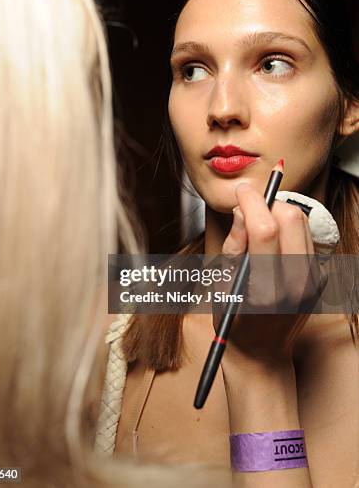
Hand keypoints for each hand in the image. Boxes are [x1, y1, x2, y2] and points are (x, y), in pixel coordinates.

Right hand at [214, 182, 327, 367]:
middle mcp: (297, 284)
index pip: (264, 229)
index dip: (251, 202)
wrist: (261, 352)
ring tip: (259, 224)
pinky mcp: (321, 277)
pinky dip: (289, 228)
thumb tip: (241, 210)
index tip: (241, 191)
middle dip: (268, 202)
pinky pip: (308, 236)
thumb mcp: (222, 285)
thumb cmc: (234, 321)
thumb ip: (234, 245)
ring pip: (303, 222)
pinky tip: (274, 239)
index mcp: (266, 290)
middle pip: (291, 218)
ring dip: (279, 212)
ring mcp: (314, 281)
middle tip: (249, 206)